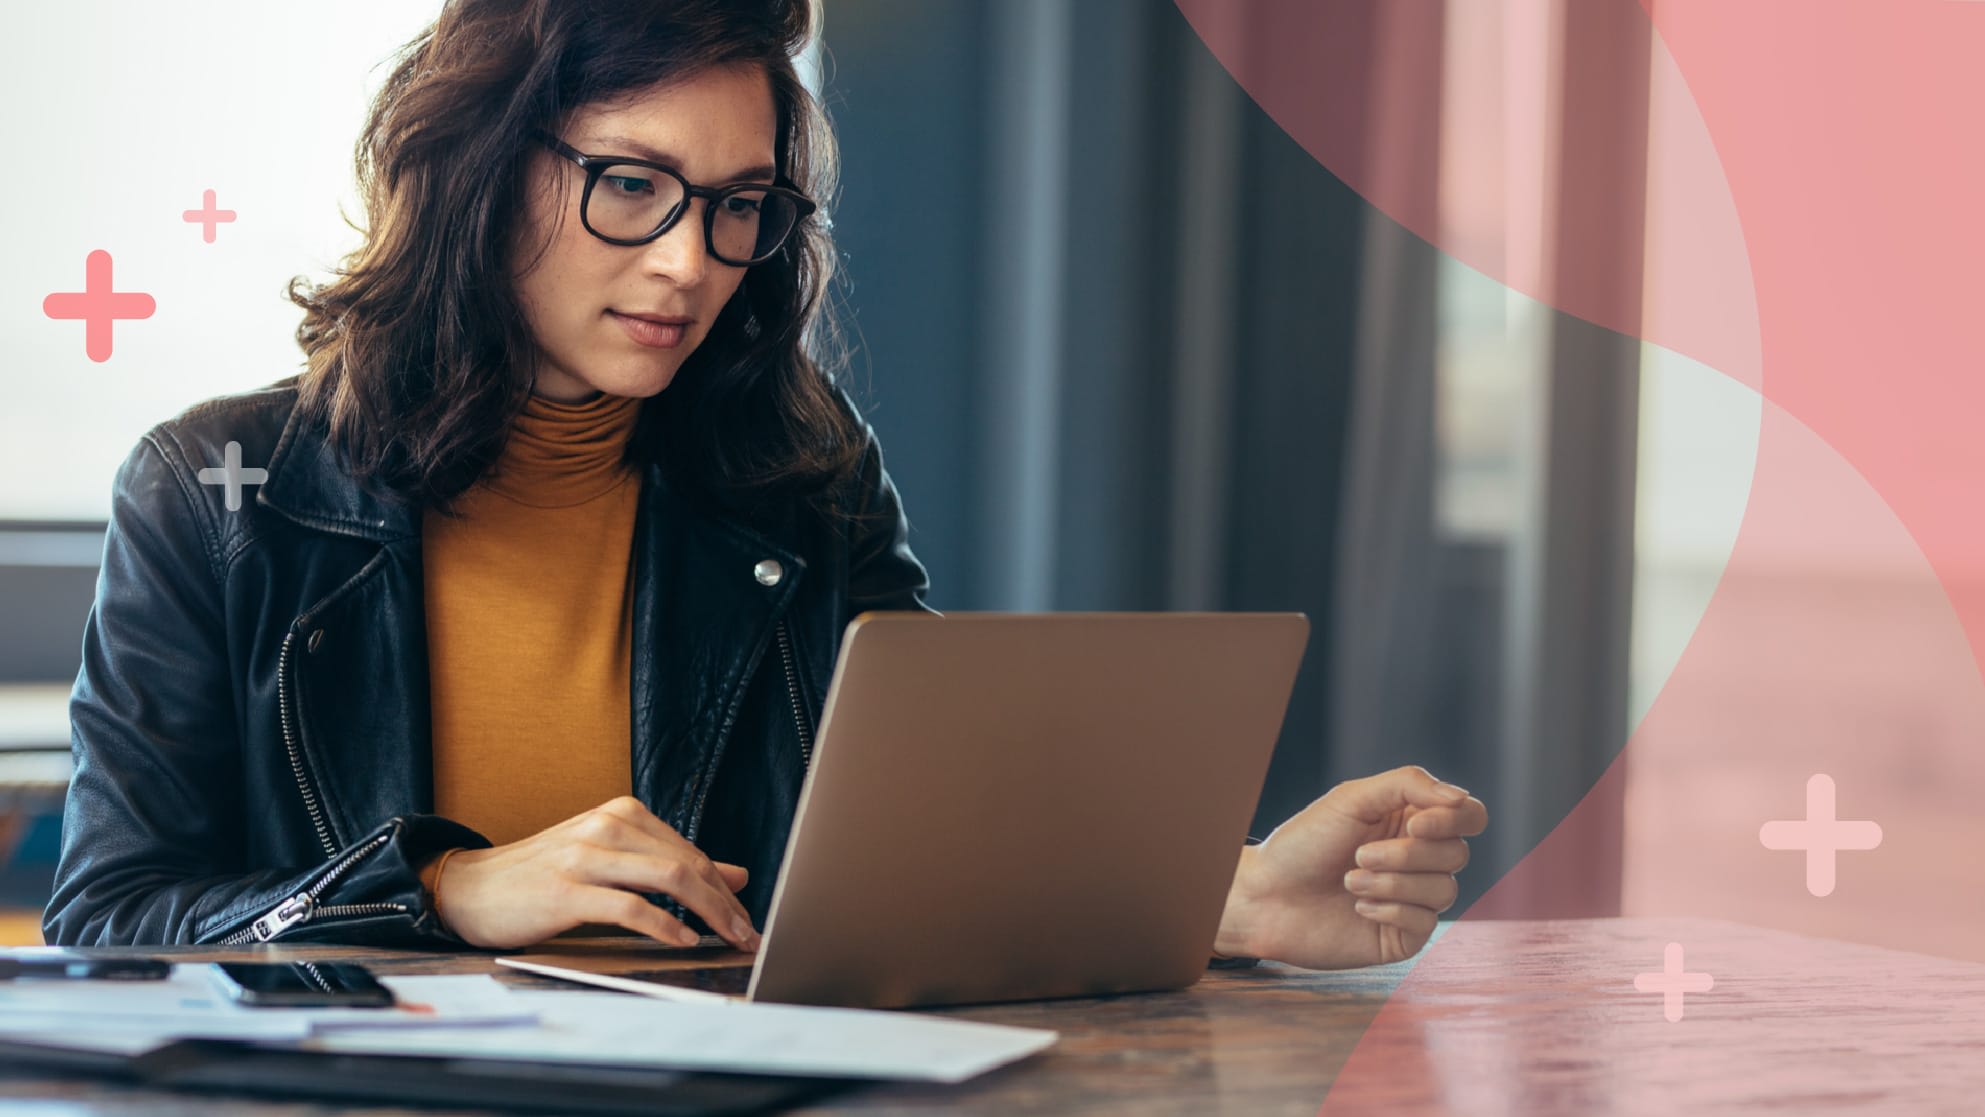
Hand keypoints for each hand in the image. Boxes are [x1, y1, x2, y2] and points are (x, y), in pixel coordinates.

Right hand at [432, 796, 760, 951]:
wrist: (470, 887)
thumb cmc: (543, 877)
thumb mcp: (612, 861)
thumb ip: (670, 864)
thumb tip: (736, 875)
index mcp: (623, 814)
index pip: (692, 852)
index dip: (725, 889)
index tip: (746, 919)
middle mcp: (609, 826)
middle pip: (688, 863)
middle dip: (726, 903)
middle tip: (749, 935)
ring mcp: (586, 855)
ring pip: (669, 878)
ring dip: (708, 913)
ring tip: (727, 939)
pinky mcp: (566, 890)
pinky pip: (630, 907)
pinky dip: (664, 925)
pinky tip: (682, 940)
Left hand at [1214, 765, 1485, 968]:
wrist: (1266, 896)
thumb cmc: (1304, 843)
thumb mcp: (1353, 799)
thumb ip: (1409, 785)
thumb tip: (1461, 798)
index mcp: (1412, 821)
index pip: (1469, 816)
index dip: (1453, 820)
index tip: (1414, 825)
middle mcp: (1420, 860)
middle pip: (1457, 853)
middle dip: (1406, 855)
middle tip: (1359, 855)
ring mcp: (1415, 899)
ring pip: (1445, 889)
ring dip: (1392, 883)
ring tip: (1349, 880)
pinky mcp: (1403, 935)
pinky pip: (1426, 922)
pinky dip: (1390, 909)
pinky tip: (1358, 906)